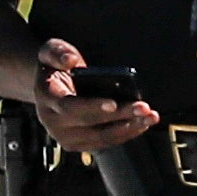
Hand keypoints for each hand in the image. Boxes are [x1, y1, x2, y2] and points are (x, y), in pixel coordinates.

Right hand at [26, 37, 159, 160]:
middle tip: (143, 108)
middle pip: (90, 124)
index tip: (113, 103)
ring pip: (100, 138)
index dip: (91, 106)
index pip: (68, 107)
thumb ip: (58, 52)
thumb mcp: (50, 51)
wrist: (49, 87)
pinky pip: (105, 143)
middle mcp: (53, 122)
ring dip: (128, 128)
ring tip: (150, 116)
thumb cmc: (54, 67)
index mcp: (46, 98)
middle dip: (120, 116)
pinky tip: (142, 123)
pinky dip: (125, 134)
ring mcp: (65, 136)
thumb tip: (71, 61)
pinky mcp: (79, 144)